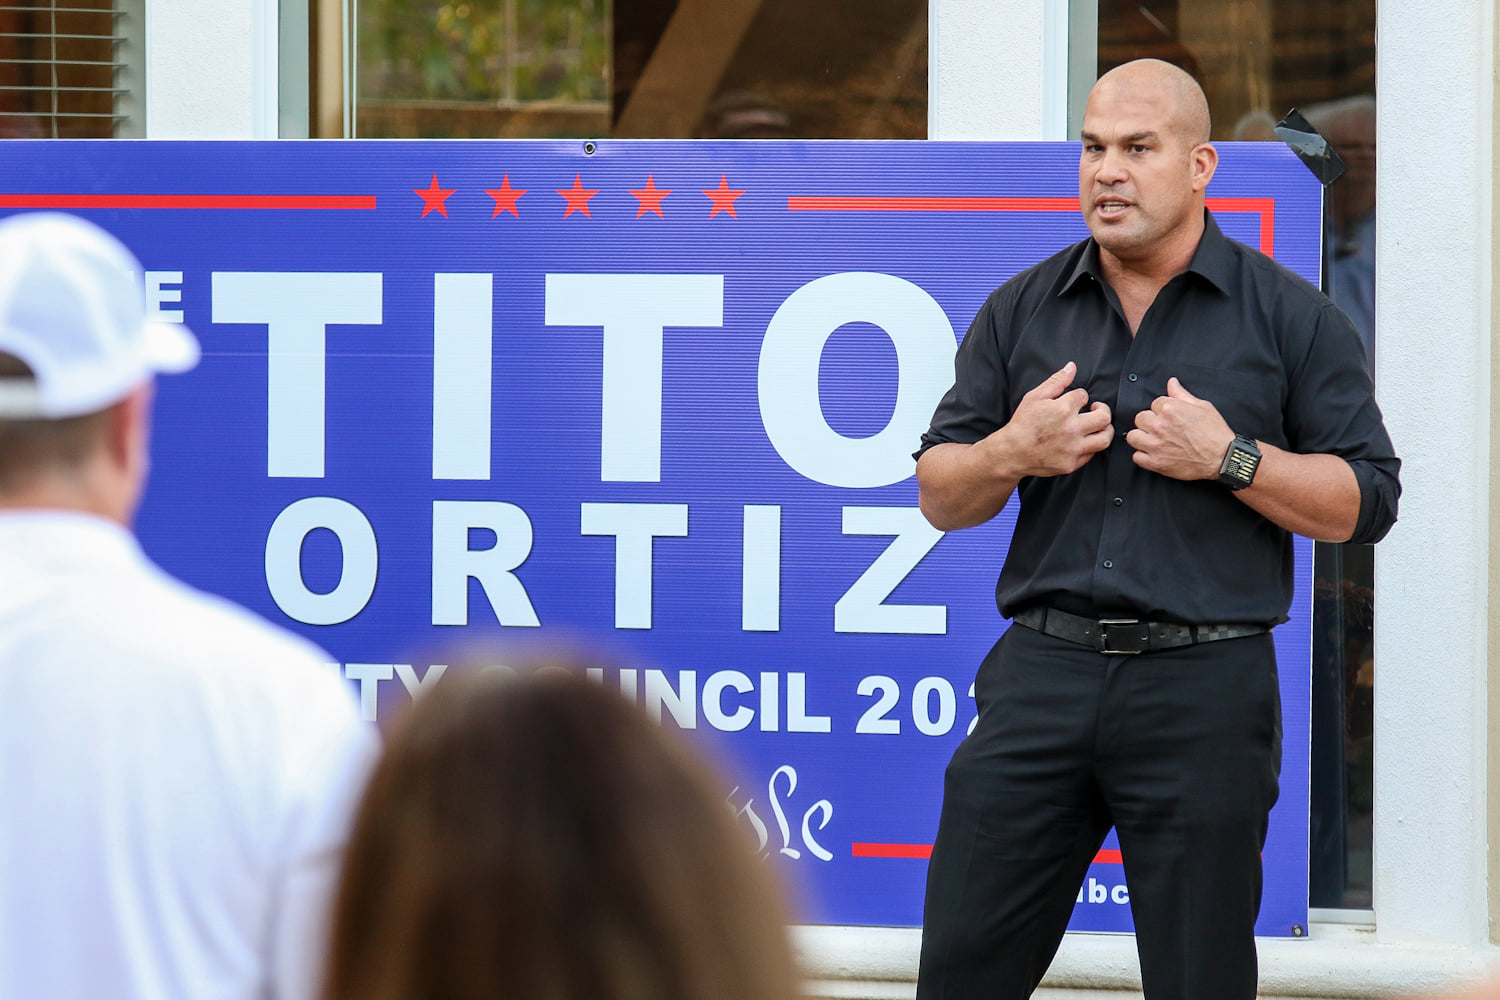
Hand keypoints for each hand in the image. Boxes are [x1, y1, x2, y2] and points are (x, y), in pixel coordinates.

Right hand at [989, 361, 1113, 477]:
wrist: (1012, 452)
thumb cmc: (1023, 424)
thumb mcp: (1034, 397)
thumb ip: (1056, 381)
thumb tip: (1072, 367)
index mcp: (1062, 410)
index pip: (1084, 396)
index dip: (1080, 396)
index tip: (1074, 401)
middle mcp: (1070, 429)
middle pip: (1103, 417)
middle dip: (1102, 410)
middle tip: (1096, 409)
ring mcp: (1072, 448)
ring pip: (1104, 438)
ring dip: (1104, 429)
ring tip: (1098, 426)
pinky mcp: (1071, 463)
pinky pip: (1092, 454)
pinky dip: (1091, 445)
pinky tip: (1083, 440)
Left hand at [1126, 377, 1235, 480]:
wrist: (1223, 458)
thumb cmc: (1215, 433)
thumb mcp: (1202, 407)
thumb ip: (1182, 394)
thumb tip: (1171, 382)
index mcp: (1170, 409)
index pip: (1154, 403)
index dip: (1162, 410)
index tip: (1170, 417)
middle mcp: (1160, 426)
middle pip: (1140, 418)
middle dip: (1150, 422)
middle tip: (1161, 428)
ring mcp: (1156, 445)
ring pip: (1133, 437)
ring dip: (1141, 437)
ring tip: (1153, 440)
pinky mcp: (1156, 463)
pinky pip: (1136, 457)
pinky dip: (1143, 456)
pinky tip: (1153, 453)